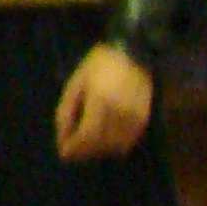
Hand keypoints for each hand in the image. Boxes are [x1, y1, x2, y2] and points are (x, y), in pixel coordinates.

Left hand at [54, 43, 154, 160]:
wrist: (132, 53)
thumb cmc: (99, 65)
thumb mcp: (75, 83)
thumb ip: (66, 110)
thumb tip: (62, 136)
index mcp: (100, 101)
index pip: (87, 136)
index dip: (74, 148)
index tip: (63, 153)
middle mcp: (120, 113)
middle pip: (100, 145)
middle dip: (84, 151)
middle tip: (72, 150)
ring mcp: (135, 118)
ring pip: (115, 147)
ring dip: (99, 150)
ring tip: (86, 144)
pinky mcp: (144, 120)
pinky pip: (128, 142)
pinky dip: (114, 145)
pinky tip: (103, 139)